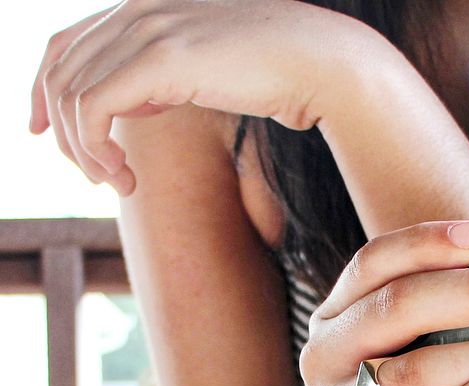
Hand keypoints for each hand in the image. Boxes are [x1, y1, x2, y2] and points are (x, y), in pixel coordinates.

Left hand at [28, 0, 355, 195]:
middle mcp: (137, 7)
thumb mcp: (210, 68)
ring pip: (70, 95)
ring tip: (116, 183)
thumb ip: (168, 74)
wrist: (325, 63)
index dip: (42, 89)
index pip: (66, 43)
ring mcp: (147, 27)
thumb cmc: (281, 73)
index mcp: (146, 3)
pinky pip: (92, 110)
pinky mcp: (160, 58)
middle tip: (97, 176)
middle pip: (59, 72)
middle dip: (63, 133)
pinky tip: (124, 178)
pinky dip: (95, 151)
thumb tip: (141, 101)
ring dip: (82, 151)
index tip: (41, 131)